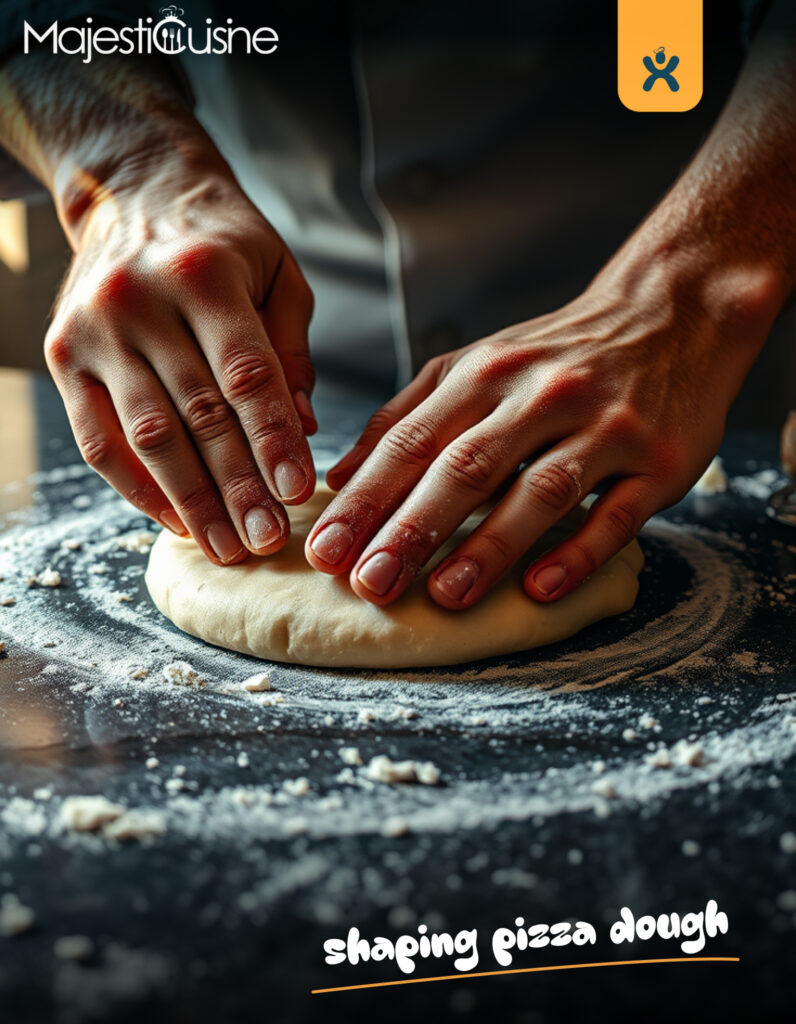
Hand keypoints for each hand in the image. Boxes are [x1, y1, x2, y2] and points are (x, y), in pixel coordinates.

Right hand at [45, 150, 315, 564]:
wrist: (132, 191)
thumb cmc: (222, 240)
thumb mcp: (276, 274)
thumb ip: (290, 351)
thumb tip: (301, 428)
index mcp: (203, 274)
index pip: (243, 374)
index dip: (272, 438)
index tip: (298, 492)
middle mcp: (139, 301)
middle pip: (196, 415)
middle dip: (237, 487)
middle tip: (268, 540)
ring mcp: (93, 331)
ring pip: (146, 437)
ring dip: (191, 501)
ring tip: (228, 547)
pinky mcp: (62, 355)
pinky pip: (98, 441)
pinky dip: (138, 489)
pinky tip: (177, 521)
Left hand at [306, 259, 780, 607]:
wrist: (673, 313)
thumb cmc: (558, 354)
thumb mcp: (476, 366)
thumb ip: (407, 416)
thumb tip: (340, 476)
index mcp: (485, 375)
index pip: (412, 442)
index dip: (366, 498)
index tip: (326, 550)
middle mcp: (540, 396)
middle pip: (466, 467)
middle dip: (411, 529)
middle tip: (368, 583)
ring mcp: (603, 426)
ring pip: (540, 489)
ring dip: (489, 545)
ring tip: (443, 596)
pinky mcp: (659, 460)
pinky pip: (617, 512)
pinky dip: (577, 551)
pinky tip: (538, 589)